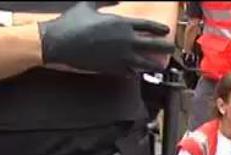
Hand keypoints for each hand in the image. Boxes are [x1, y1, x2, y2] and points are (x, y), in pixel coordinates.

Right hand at [38, 2, 173, 74]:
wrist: (60, 42)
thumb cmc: (72, 22)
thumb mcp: (88, 5)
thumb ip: (104, 1)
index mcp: (122, 24)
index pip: (148, 26)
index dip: (159, 29)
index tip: (166, 31)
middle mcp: (126, 41)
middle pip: (153, 45)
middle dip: (164, 47)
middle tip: (170, 49)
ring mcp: (121, 56)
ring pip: (145, 62)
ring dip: (154, 63)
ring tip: (160, 65)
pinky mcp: (113, 68)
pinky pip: (129, 71)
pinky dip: (135, 72)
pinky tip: (137, 72)